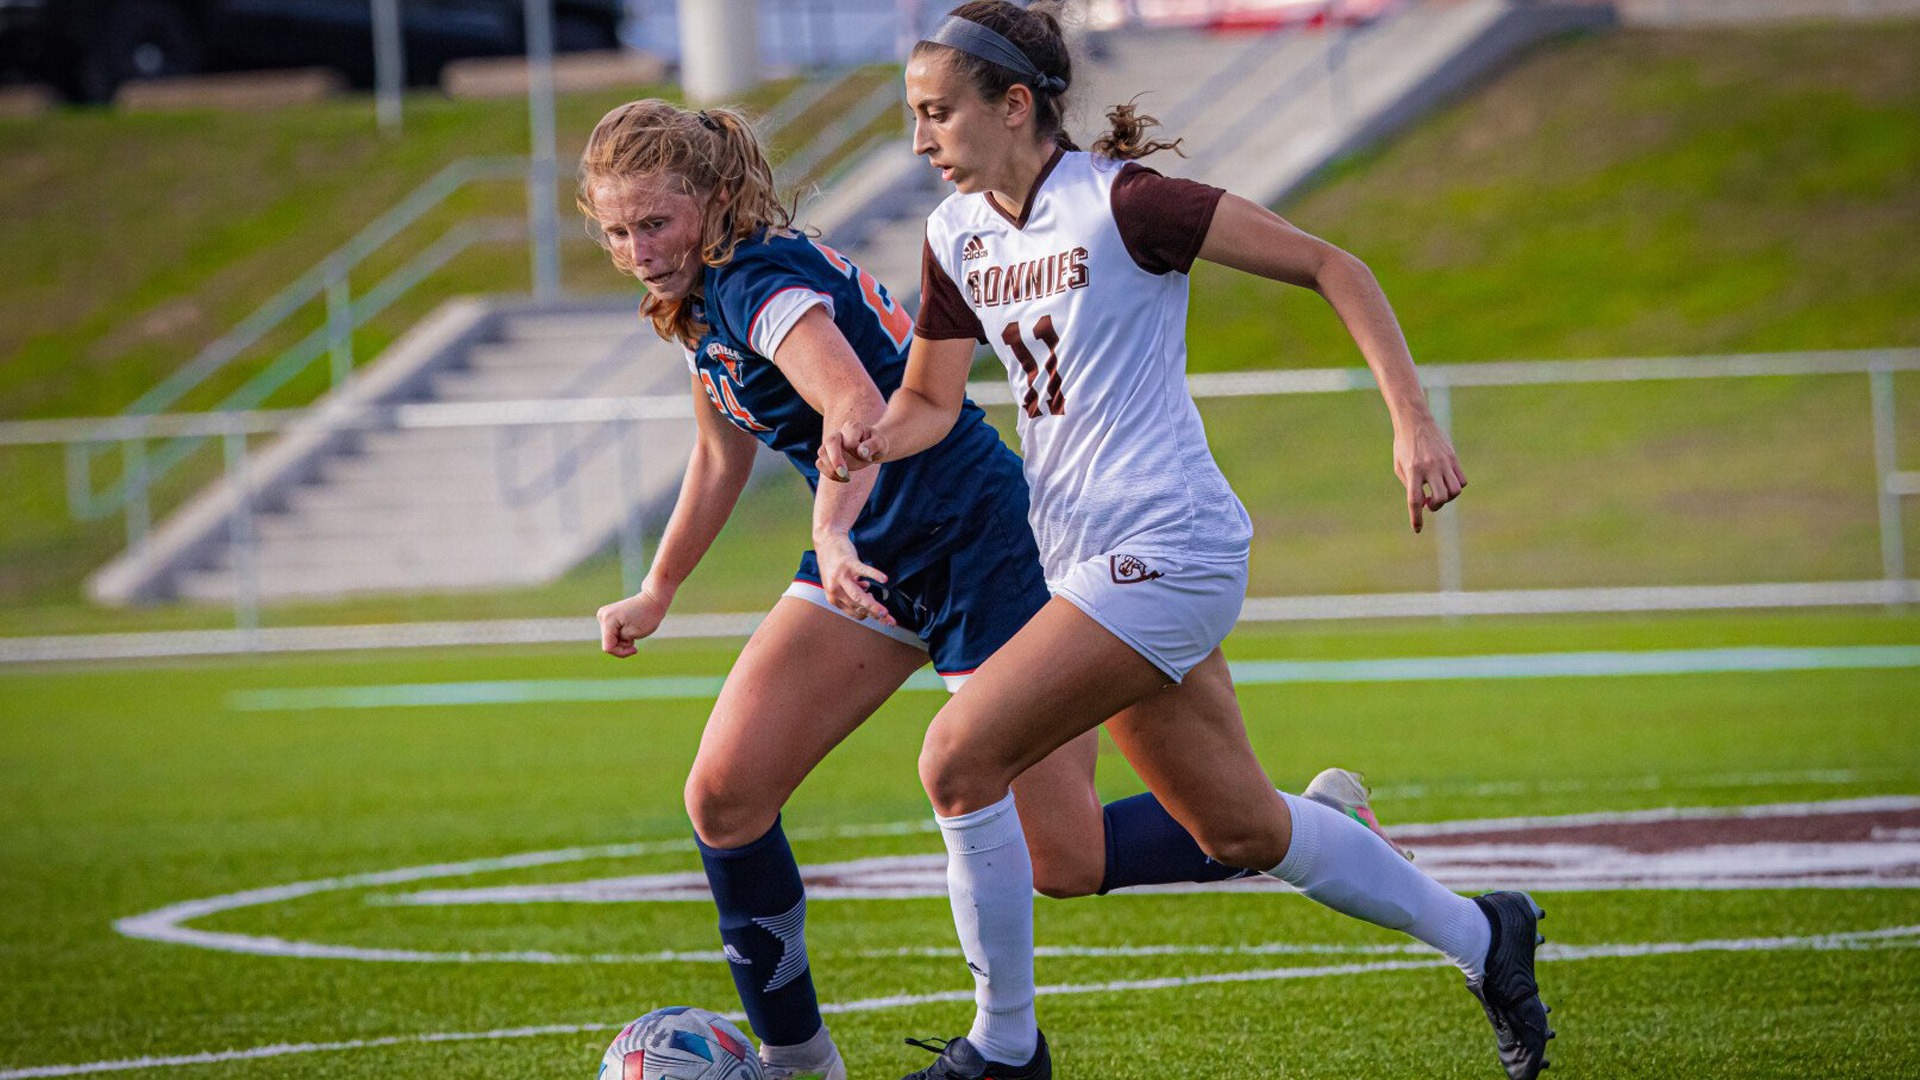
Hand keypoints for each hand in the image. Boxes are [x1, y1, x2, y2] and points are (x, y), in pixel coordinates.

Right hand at [596, 587, 669, 657]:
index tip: (635, 648)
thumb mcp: (634, 634)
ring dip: (623, 640)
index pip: (608, 647)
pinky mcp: (608, 616)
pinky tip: (630, 628)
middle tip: (635, 636)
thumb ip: (619, 641)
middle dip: (622, 645)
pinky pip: (612, 633)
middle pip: (608, 643)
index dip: (621, 652)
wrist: (652, 599)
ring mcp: (604, 615)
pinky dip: (622, 635)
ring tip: (633, 630)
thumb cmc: (647, 616)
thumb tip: (610, 641)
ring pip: (610, 639)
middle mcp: (602, 616)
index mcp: (608, 620)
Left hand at [815, 532, 894, 624]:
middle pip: (857, 606)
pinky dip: (874, 575)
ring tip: (885, 612)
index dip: (868, 614)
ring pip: (858, 596)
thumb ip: (851, 591)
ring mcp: (841, 576)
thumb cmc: (834, 563)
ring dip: (873, 606)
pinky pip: (863, 571)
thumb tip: (868, 593)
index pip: (854, 611)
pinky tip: (884, 579)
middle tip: (889, 621)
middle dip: (875, 615)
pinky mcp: (848, 563)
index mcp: (833, 597)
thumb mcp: (838, 582)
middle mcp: (835, 589)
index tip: (880, 615)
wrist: (826, 541)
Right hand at [816, 421, 888, 482]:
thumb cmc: (876, 444)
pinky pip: (820, 464)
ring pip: (822, 453)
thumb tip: (861, 452)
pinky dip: (830, 474)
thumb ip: (874, 445)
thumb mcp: (881, 444)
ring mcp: (830, 443)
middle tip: (845, 475)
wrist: (871, 447)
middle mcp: (839, 433)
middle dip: (836, 460)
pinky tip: (843, 478)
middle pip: (830, 442)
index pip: (851, 442)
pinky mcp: (826, 454)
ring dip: (833, 469)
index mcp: (852, 427)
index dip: (859, 454)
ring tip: (847, 478)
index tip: (869, 459)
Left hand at [1393, 418, 1466, 533]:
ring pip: (1455, 491)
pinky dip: (1455, 487)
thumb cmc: (1404, 446)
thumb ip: (1410, 486)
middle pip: (1440, 498)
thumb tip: (1424, 504)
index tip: (1417, 528)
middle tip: (1429, 504)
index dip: (1416, 517)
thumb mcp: (1400, 466)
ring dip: (1447, 498)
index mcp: (1412, 470)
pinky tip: (1445, 484)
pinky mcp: (1453, 458)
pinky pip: (1462, 481)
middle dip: (1436, 507)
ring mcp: (1444, 462)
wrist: (1415, 421)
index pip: (1415, 500)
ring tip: (1437, 493)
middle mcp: (1430, 467)